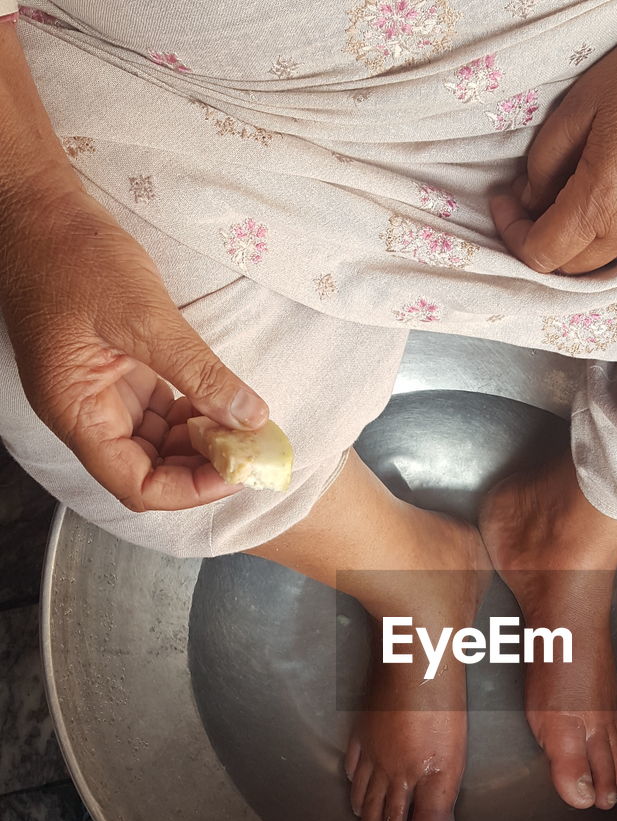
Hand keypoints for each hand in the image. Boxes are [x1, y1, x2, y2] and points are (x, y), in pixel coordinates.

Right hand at [0, 188, 268, 510]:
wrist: (38, 208)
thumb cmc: (73, 256)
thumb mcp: (144, 316)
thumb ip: (199, 374)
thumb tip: (250, 418)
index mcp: (77, 411)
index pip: (137, 485)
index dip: (191, 489)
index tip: (238, 470)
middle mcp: (84, 413)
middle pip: (149, 471)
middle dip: (201, 468)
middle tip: (251, 449)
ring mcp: (99, 394)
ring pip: (157, 445)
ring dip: (200, 443)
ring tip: (243, 426)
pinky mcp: (115, 373)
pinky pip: (157, 413)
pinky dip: (192, 415)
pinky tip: (221, 402)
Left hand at [491, 0, 616, 274]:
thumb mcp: (579, 108)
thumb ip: (544, 163)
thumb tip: (530, 198)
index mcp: (604, 203)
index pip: (542, 253)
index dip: (512, 233)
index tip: (502, 201)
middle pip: (570, 268)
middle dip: (539, 243)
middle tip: (524, 202)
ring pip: (602, 262)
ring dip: (574, 241)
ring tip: (563, 194)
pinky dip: (605, 235)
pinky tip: (601, 197)